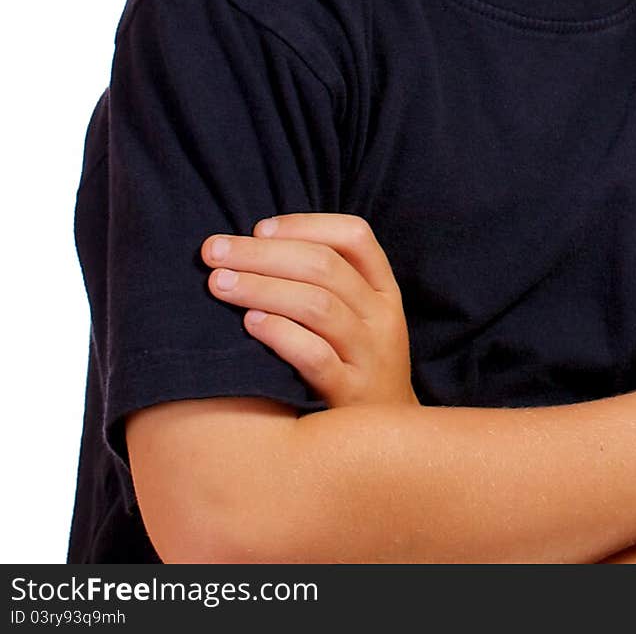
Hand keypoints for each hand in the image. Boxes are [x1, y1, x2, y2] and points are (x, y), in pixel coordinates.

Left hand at [201, 213, 417, 409]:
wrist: (385, 446)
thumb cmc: (353, 367)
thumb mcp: (356, 320)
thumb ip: (322, 283)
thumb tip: (251, 244)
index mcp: (382, 291)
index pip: (354, 236)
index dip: (305, 224)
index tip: (258, 228)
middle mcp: (382, 318)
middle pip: (325, 267)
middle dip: (263, 254)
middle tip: (214, 250)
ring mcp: (370, 358)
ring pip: (318, 306)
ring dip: (262, 288)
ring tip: (219, 283)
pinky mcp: (350, 397)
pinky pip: (315, 357)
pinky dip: (280, 335)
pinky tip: (249, 324)